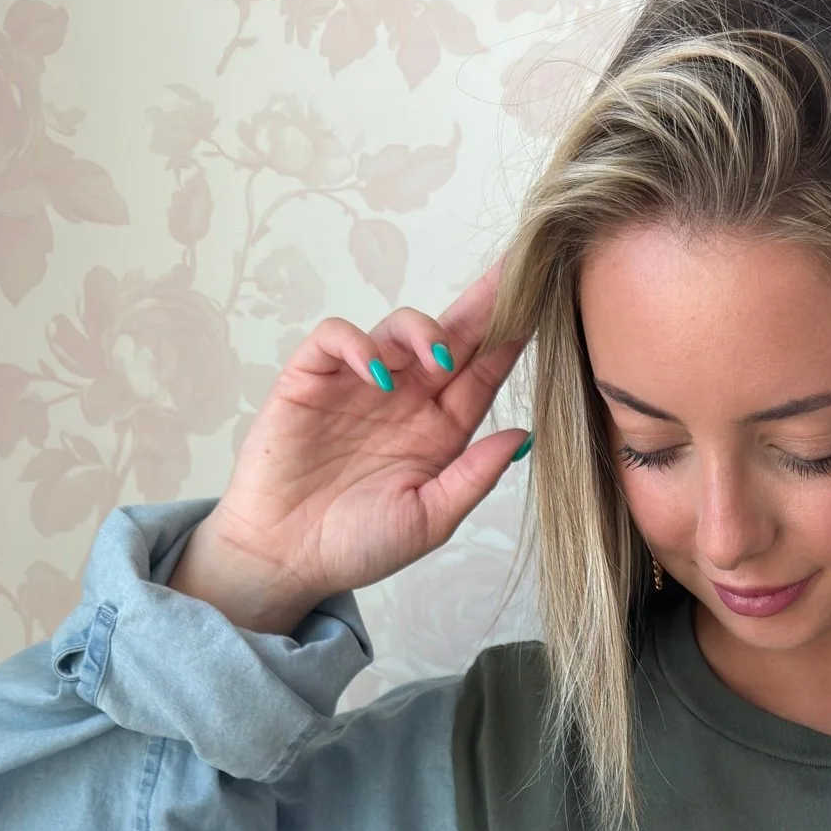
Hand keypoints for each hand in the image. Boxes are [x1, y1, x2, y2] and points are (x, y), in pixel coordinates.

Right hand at [171, 267, 527, 634]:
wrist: (285, 558)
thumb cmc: (356, 545)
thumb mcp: (430, 519)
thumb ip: (474, 477)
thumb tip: (523, 435)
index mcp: (440, 430)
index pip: (483, 373)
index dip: (510, 340)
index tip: (545, 308)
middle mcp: (406, 399)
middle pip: (452, 337)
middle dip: (482, 304)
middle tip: (515, 272)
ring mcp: (359, 384)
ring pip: (399, 328)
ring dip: (423, 331)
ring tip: (438, 358)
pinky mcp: (311, 378)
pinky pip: (336, 338)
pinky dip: (357, 344)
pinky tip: (375, 373)